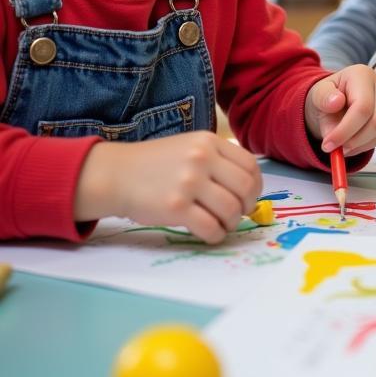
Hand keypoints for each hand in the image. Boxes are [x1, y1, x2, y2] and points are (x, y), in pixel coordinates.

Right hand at [75, 131, 261, 243]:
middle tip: (238, 214)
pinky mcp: (175, 207)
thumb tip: (250, 186)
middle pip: (245, 188)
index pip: (250, 165)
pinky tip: (210, 233)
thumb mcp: (191, 146)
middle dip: (247, 206)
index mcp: (209, 142)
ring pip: (230, 210)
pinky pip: (210, 227)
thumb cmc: (157, 163)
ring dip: (231, 223)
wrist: (117, 174)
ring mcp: (189, 182)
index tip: (249, 196)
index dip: (256, 185)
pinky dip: (216, 235)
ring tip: (222, 224)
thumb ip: (219, 159)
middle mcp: (202, 158)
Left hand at [310, 64, 375, 154]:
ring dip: (362, 145)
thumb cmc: (326, 97)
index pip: (362, 107)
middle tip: (336, 150)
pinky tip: (353, 145)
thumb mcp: (317, 95)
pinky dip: (369, 145)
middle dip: (355, 140)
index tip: (328, 145)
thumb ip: (323, 98)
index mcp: (361, 74)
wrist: (334, 100)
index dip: (346, 130)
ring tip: (343, 148)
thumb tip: (336, 102)